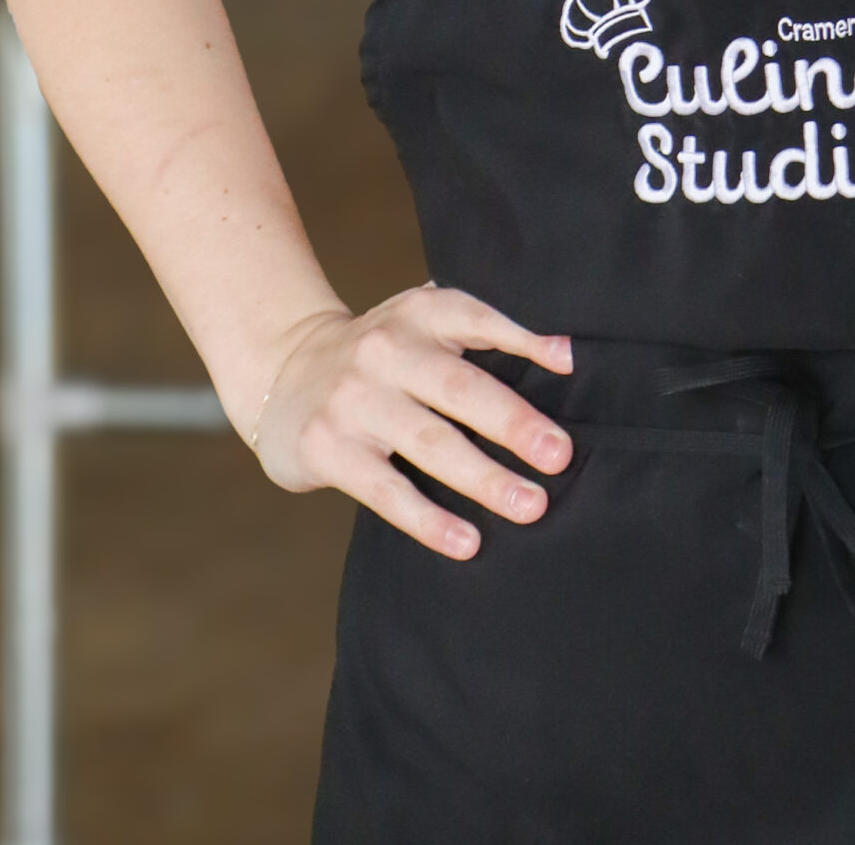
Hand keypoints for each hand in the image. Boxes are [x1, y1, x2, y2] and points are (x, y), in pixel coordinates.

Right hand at [249, 283, 575, 559]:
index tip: (571, 363)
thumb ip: (480, 333)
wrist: (283, 371)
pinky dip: (429, 519)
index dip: (524, 339)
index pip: (477, 319)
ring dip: (484, 478)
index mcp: (418, 313)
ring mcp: (354, 400)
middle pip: (459, 388)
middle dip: (514, 424)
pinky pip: (387, 490)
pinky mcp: (329, 449)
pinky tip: (467, 541)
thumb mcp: (420, 324)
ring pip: (430, 443)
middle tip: (561, 456)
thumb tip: (566, 355)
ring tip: (531, 505)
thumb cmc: (381, 355)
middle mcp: (386, 350)